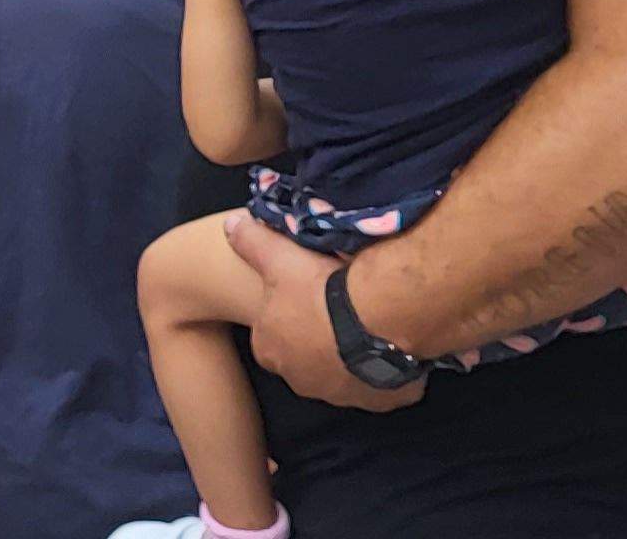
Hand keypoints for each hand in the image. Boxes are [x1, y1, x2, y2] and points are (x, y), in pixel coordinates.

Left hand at [227, 215, 424, 410]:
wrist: (379, 315)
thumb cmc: (319, 289)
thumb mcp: (278, 257)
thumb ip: (251, 242)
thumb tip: (230, 226)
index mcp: (269, 349)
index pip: (270, 334)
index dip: (286, 314)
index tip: (305, 296)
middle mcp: (301, 380)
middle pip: (306, 358)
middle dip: (319, 339)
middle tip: (340, 310)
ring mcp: (342, 395)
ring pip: (345, 374)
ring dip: (354, 356)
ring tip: (370, 324)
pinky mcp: (382, 401)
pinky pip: (384, 386)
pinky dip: (389, 370)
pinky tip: (396, 345)